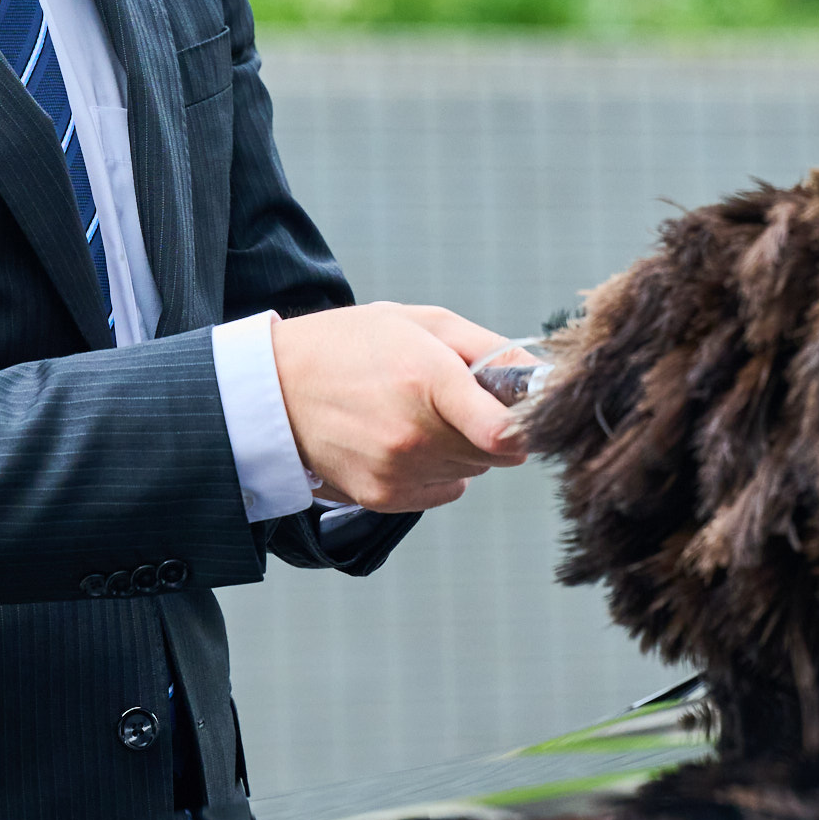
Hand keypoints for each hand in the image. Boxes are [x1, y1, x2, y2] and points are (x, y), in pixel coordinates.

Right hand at [270, 303, 528, 512]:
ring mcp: (398, 472)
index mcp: (427, 381)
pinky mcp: (385, 498)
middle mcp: (414, 436)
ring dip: (464, 447)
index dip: (527, 423)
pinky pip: (447, 490)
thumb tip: (544, 377)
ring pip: (473, 471)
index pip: (505, 431)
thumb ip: (491, 348)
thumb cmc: (353, 344)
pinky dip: (440, 468)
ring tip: (419, 413)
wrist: (274, 389)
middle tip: (459, 397)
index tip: (524, 409)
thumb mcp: (423, 322)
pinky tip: (406, 439)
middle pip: (498, 453)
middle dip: (492, 426)